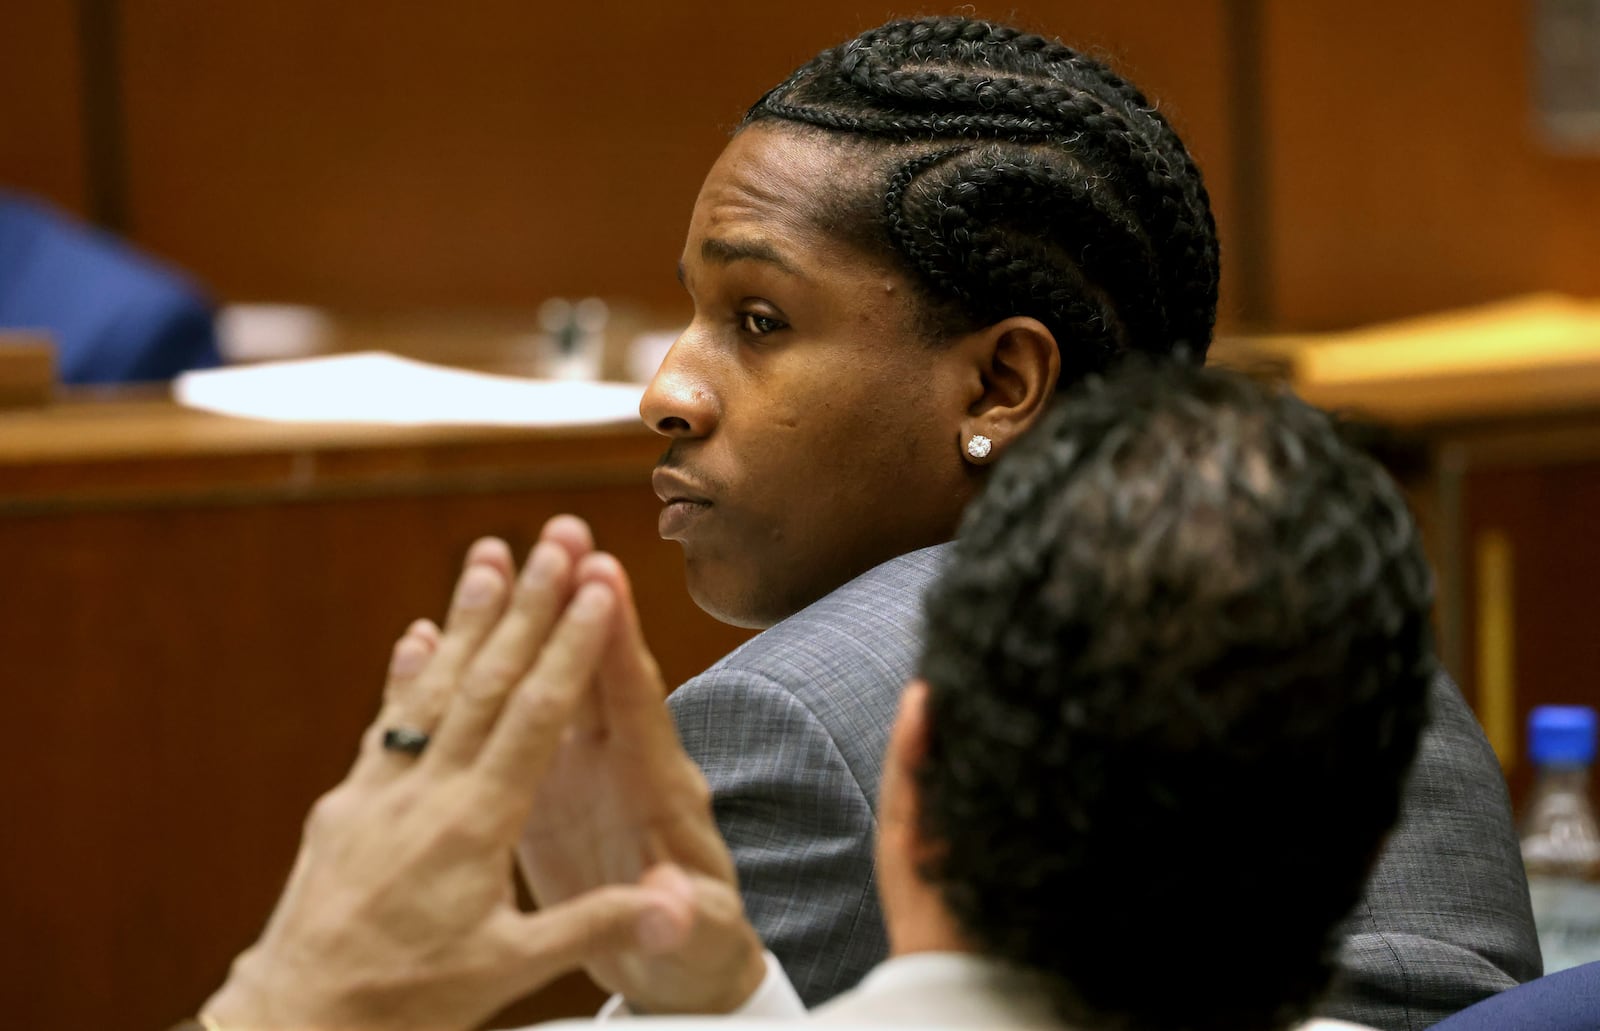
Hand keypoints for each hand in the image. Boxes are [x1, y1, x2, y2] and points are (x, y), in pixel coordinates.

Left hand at [203, 529, 695, 1030]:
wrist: (296, 1023)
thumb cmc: (409, 1004)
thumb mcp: (510, 969)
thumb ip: (597, 922)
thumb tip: (679, 906)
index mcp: (476, 827)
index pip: (534, 716)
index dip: (569, 646)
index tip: (595, 586)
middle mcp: (425, 794)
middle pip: (487, 681)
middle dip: (528, 604)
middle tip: (556, 539)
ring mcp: (378, 792)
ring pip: (434, 687)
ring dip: (467, 617)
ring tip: (489, 554)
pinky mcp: (344, 804)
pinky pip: (385, 724)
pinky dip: (407, 673)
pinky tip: (418, 634)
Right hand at [517, 531, 766, 1014]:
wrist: (678, 970)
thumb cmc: (695, 956)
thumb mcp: (697, 945)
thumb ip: (686, 922)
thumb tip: (678, 910)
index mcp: (658, 791)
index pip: (638, 704)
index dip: (619, 644)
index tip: (607, 578)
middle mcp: (624, 763)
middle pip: (598, 669)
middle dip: (579, 602)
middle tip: (561, 530)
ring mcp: (586, 769)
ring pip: (554, 679)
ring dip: (531, 619)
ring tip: (499, 557)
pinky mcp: (552, 787)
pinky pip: (520, 716)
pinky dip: (487, 676)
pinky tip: (444, 638)